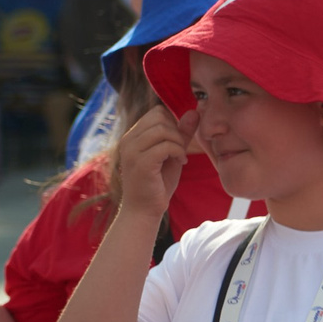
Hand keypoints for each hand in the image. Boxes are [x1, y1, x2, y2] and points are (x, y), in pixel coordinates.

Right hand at [113, 107, 191, 221]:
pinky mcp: (141, 163)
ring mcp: (132, 151)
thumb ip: (182, 133)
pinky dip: (178, 152)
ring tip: (180, 157)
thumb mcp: (173, 153)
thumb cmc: (158, 182)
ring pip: (163, 130)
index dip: (173, 122)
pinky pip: (165, 146)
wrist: (144, 210)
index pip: (156, 112)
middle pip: (159, 116)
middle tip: (180, 149)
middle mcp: (128, 140)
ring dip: (179, 143)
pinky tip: (181, 162)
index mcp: (132, 136)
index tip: (178, 141)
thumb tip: (194, 111)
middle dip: (177, 131)